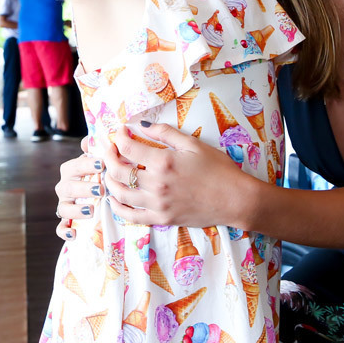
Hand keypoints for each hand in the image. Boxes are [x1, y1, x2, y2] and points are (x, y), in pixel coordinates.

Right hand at [54, 138, 102, 239]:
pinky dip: (64, 231)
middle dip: (83, 188)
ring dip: (76, 210)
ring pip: (63, 208)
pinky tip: (74, 234)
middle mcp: (65, 188)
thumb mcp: (98, 162)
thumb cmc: (98, 174)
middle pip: (68, 188)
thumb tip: (89, 140)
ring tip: (91, 210)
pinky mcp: (66, 223)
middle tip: (101, 189)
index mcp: (71, 171)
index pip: (74, 166)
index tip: (102, 164)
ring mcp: (64, 205)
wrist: (97, 195)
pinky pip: (60, 228)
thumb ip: (94, 149)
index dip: (86, 165)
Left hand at [101, 122, 246, 227]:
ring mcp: (157, 204)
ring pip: (120, 193)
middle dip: (109, 157)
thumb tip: (140, 125)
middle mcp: (156, 184)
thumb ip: (165, 132)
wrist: (234, 199)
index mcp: (163, 162)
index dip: (118, 137)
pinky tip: (114, 198)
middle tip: (111, 150)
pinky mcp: (162, 218)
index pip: (127, 147)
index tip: (120, 132)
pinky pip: (131, 216)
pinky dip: (117, 207)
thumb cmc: (218, 169)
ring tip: (112, 170)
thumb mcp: (193, 144)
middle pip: (118, 170)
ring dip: (109, 180)